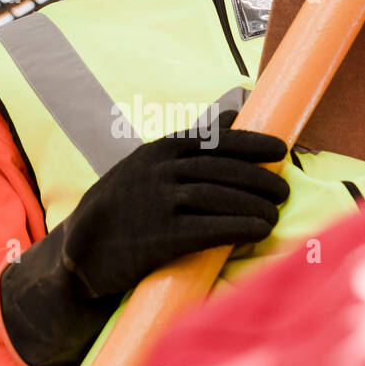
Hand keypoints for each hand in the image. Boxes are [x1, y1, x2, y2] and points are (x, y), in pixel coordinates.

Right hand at [0, 107, 289, 365]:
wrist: (80, 252)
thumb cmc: (120, 207)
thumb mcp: (144, 165)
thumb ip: (188, 143)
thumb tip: (232, 113)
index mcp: (158, 151)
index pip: (216, 140)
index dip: (253, 144)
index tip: (282, 149)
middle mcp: (160, 172)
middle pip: (225, 170)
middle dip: (261, 179)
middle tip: (284, 191)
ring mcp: (160, 204)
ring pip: (222, 198)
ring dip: (256, 205)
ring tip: (275, 214)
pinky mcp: (162, 238)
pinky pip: (212, 228)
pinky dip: (241, 227)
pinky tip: (261, 230)